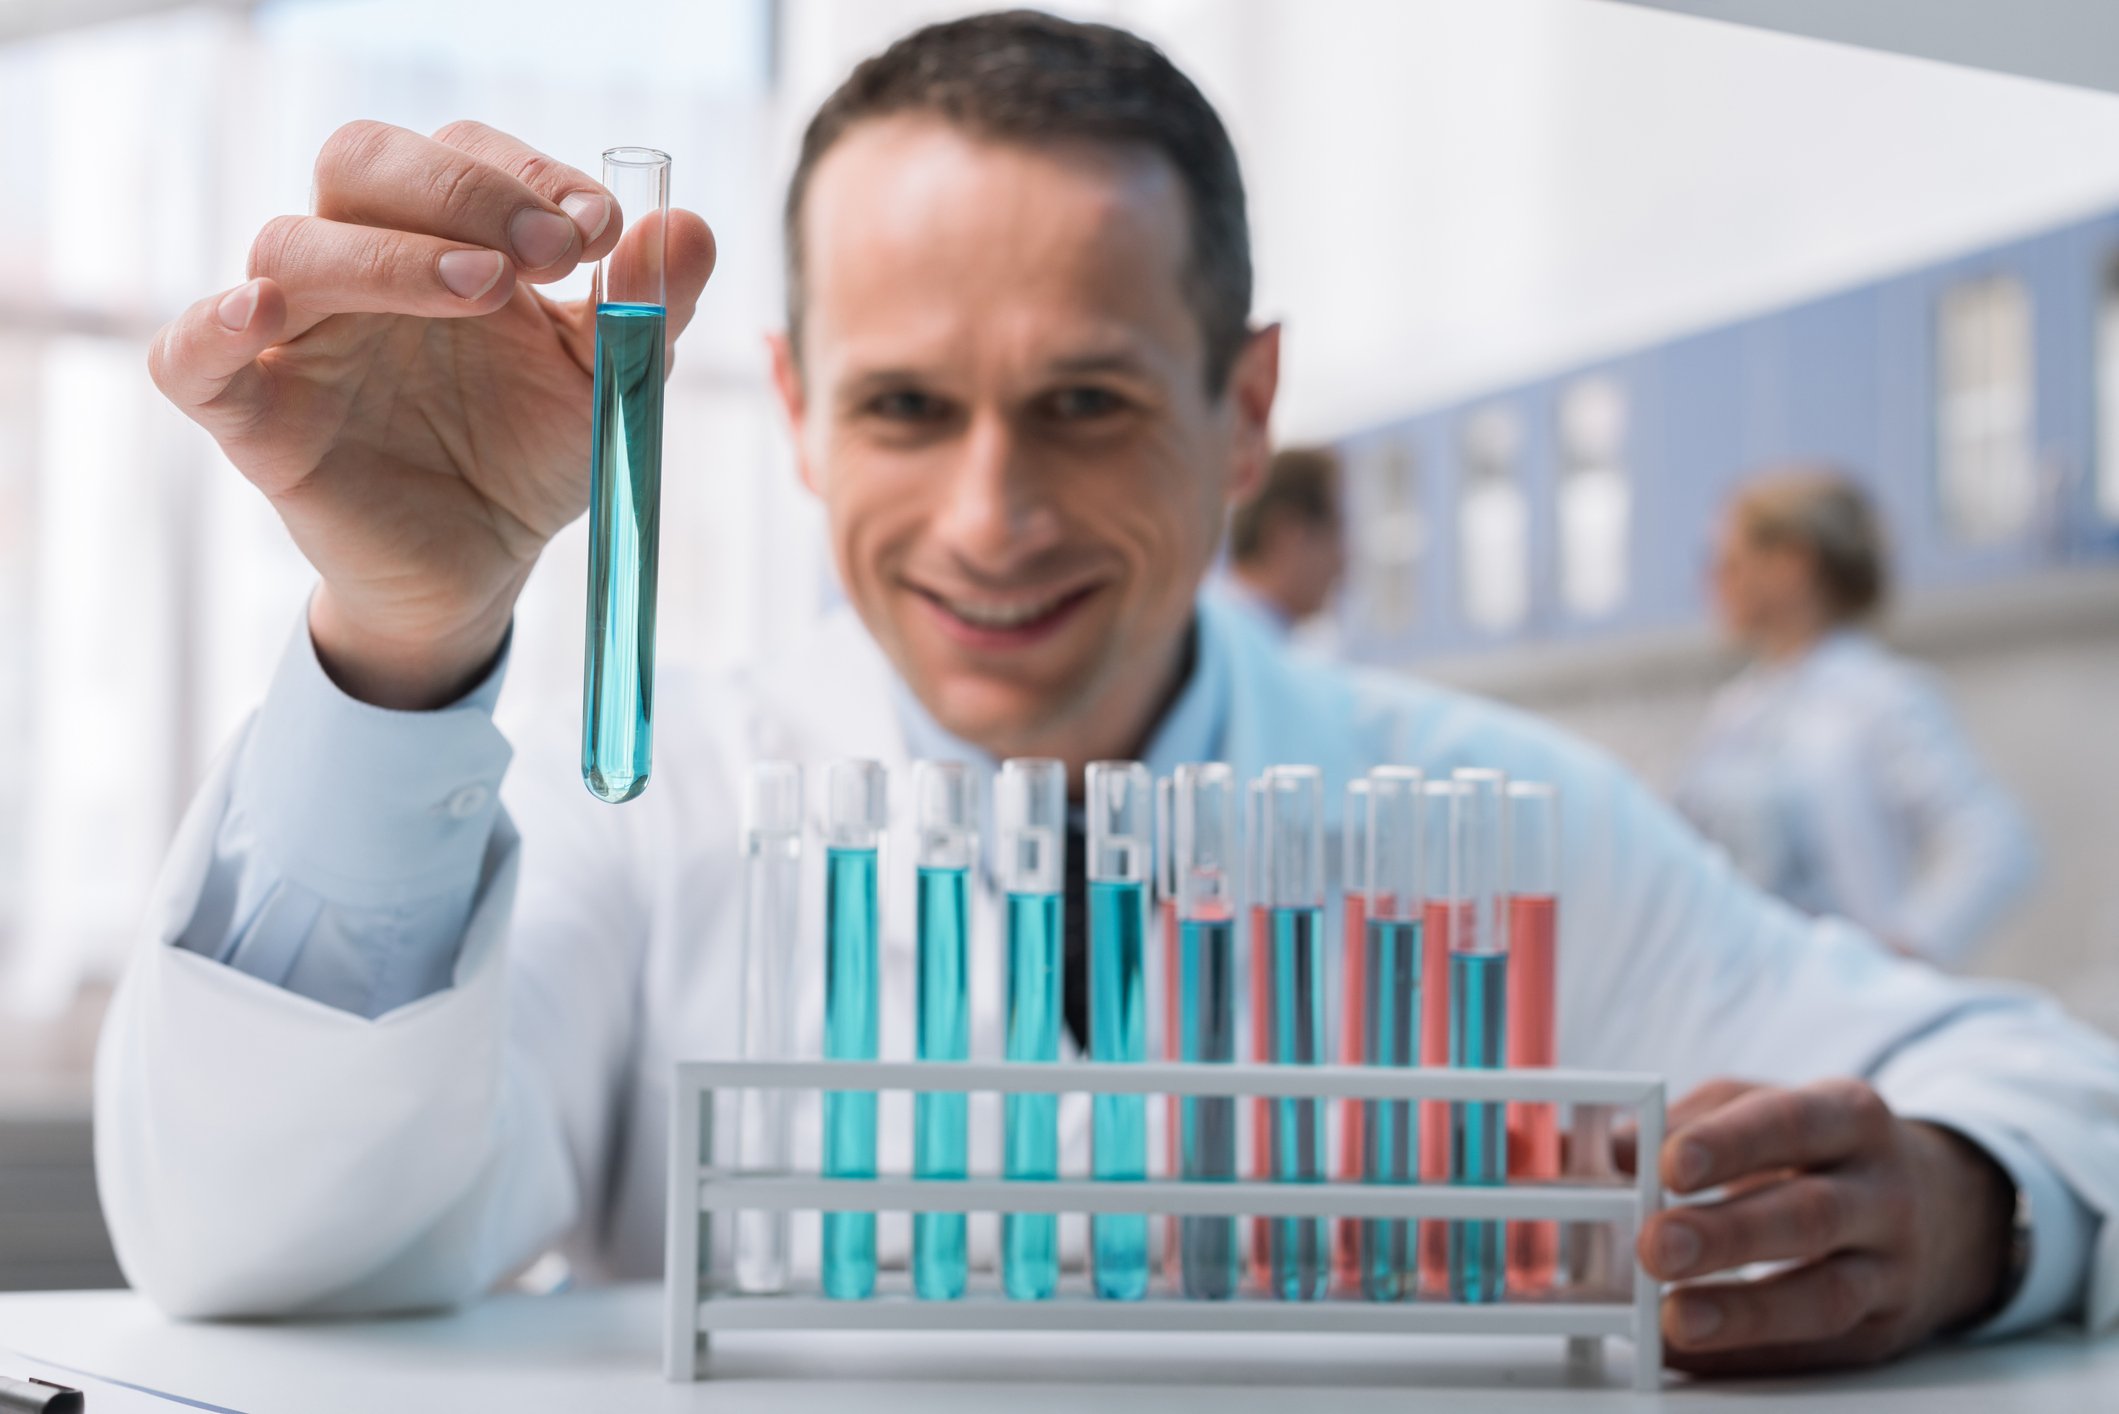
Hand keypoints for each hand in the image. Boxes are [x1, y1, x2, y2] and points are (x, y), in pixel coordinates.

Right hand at [148, 120, 715, 707]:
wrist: (483, 568)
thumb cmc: (530, 455)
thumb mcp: (608, 381)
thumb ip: (650, 308)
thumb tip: (688, 227)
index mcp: (446, 239)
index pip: (463, 155)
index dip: (529, 174)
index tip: (605, 228)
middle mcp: (362, 267)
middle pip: (364, 162)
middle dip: (462, 190)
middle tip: (552, 250)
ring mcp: (300, 337)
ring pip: (291, 244)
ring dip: (389, 253)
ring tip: (487, 290)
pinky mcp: (255, 417)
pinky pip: (191, 356)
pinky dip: (216, 325)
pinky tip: (264, 314)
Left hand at [1632, 1077, 2014, 1373]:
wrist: (1950, 1211)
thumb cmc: (1826, 1152)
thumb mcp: (1771, 1111)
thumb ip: (1691, 1122)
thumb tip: (1612, 1149)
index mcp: (1848, 1117)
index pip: (1792, 1123)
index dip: (1731, 1144)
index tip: (1669, 1164)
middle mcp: (1882, 1192)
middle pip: (1810, 1216)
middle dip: (1730, 1235)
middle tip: (1656, 1245)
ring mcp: (1892, 1269)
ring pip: (1826, 1295)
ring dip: (1745, 1312)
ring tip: (1674, 1319)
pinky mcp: (1883, 1332)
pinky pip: (1815, 1350)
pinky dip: (1747, 1356)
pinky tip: (1687, 1353)